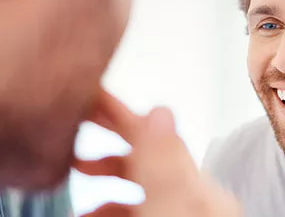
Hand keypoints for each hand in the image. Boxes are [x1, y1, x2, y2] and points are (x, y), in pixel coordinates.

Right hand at [75, 90, 242, 216]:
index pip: (156, 135)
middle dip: (108, 139)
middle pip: (144, 157)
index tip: (90, 91)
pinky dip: (109, 206)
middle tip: (74, 124)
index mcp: (200, 186)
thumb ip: (165, 164)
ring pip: (137, 186)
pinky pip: (135, 208)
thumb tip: (159, 110)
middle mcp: (192, 197)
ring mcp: (180, 211)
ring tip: (72, 171)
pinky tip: (88, 211)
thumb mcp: (174, 207)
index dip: (119, 112)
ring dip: (103, 176)